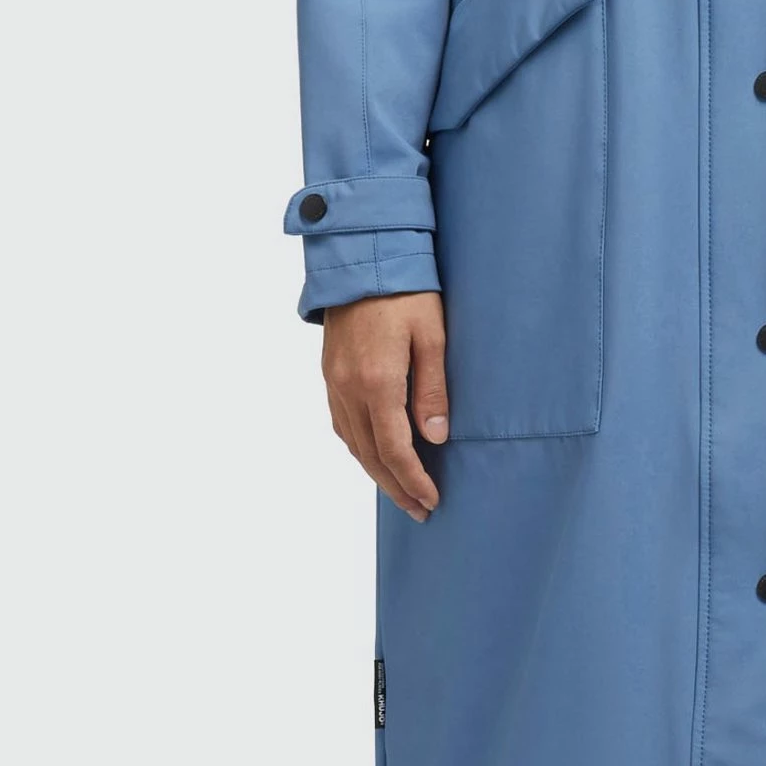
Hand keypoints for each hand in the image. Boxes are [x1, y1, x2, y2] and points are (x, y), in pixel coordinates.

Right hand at [321, 292, 448, 522]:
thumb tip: (437, 438)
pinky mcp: (329, 373)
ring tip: (401, 491)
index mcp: (377, 381)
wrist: (361, 255)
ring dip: (376, 471)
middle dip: (396, 487)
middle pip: (370, 454)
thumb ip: (433, 389)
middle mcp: (348, 388)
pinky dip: (359, 447)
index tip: (431, 499)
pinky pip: (341, 423)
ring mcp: (333, 382)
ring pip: (351, 443)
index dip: (413, 479)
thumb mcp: (433, 335)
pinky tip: (374, 454)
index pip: (395, 449)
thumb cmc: (406, 290)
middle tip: (420, 510)